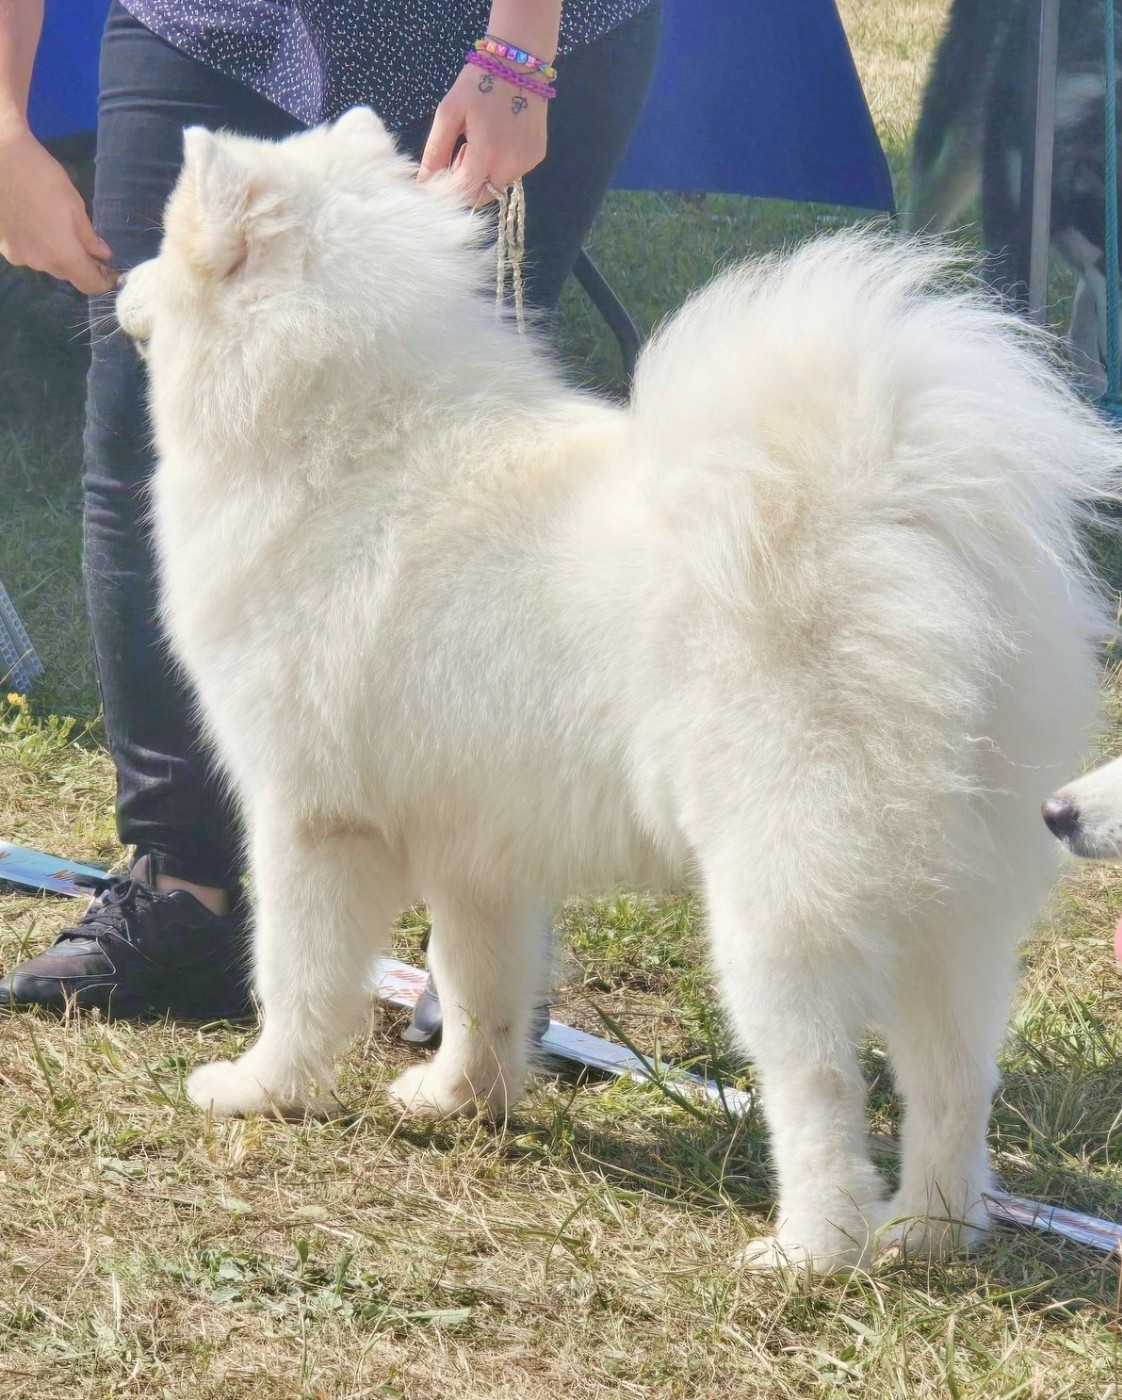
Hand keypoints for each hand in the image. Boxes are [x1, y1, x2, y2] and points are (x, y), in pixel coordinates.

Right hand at [0, 126, 115, 293]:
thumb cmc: (42, 177)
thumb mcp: (75, 205)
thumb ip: (88, 236)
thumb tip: (102, 255)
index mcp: (62, 255)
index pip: (88, 284)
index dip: (101, 281)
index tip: (108, 271)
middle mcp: (39, 263)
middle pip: (66, 273)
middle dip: (78, 262)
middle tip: (84, 243)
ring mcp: (17, 256)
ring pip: (45, 263)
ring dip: (55, 253)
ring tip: (54, 226)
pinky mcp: (1, 246)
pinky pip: (26, 253)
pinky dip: (35, 245)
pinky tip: (33, 223)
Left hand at [418, 62, 548, 205]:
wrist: (519, 61)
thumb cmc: (479, 82)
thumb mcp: (449, 112)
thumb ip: (435, 151)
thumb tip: (423, 181)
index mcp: (485, 155)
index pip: (462, 193)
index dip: (446, 191)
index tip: (437, 179)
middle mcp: (510, 165)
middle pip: (482, 197)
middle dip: (466, 184)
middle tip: (461, 153)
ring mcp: (526, 162)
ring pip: (497, 185)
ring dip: (484, 174)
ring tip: (481, 142)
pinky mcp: (537, 156)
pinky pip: (513, 173)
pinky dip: (501, 165)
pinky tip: (499, 139)